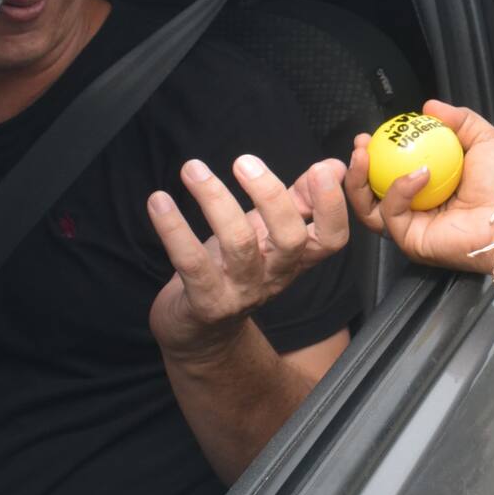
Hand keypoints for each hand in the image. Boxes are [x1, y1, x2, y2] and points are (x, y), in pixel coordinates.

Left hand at [147, 155, 349, 361]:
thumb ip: (301, 199)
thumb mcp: (270, 233)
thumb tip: (334, 166)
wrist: (202, 332)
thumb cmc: (237, 270)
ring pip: (238, 244)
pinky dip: (174, 228)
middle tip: (244, 162)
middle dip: (270, 196)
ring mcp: (242, 291)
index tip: (322, 170)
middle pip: (290, 239)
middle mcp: (275, 276)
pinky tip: (159, 201)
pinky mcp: (206, 302)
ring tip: (193, 169)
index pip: (331, 238)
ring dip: (215, 200)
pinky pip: (191, 262)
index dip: (332, 206)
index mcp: (296, 257)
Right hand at [344, 100, 493, 279]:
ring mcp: (412, 227)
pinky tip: (417, 174)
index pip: (392, 171)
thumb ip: (458, 120)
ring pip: (370, 207)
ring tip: (365, 157)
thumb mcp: (482, 139)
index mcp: (430, 187)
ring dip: (361, 180)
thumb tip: (430, 107)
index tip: (371, 134)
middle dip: (358, 169)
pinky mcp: (412, 240)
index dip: (377, 154)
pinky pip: (392, 214)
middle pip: (371, 192)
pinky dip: (399, 191)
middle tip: (360, 146)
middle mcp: (417, 209)